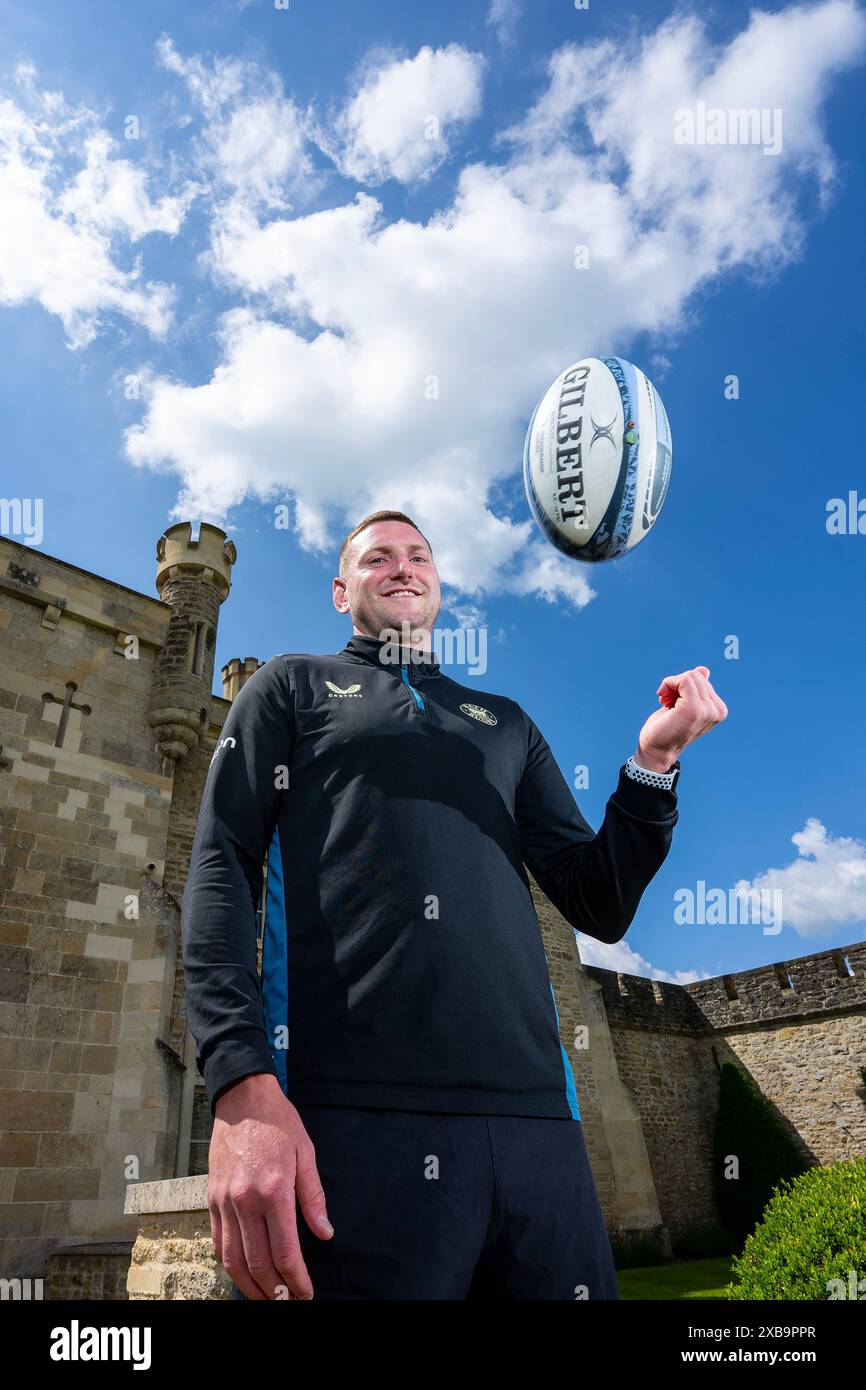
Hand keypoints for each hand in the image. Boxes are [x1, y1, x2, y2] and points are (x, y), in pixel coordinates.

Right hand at [208, 1073, 332, 1299]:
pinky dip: (229, 1265)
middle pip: (258, 1263)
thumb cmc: (278, 1123)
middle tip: (288, 1301)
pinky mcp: (210, 1198)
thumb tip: (325, 1234)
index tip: (305, 1293)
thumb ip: (314, 1198)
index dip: (296, 1279)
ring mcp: (224, 1201)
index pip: (285, 1252)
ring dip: (250, 1286)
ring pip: (232, 1260)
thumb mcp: (306, 1154)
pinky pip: (217, 1242)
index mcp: (274, 1190)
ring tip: (266, 1297)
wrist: (242, 1099)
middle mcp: (245, 1200)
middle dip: (274, 1290)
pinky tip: (243, 1273)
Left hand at [634, 665, 727, 771]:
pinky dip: (668, 684)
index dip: (682, 685)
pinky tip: (663, 700)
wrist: (656, 749)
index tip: (673, 701)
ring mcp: (707, 710)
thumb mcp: (683, 702)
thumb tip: (704, 670)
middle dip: (677, 684)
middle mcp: (717, 710)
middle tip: (668, 702)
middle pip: (696, 675)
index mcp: (719, 709)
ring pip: (690, 676)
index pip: (702, 678)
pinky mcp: (694, 709)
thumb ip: (696, 687)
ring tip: (666, 703)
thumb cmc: (667, 726)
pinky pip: (684, 680)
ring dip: (671, 685)